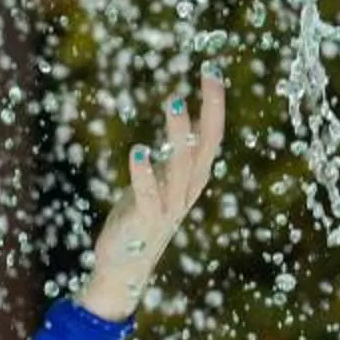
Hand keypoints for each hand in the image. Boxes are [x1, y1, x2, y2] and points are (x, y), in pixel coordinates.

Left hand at [80, 68, 224, 322]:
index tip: (212, 71)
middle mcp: (188, 191)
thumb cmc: (139, 219)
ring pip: (181, 166)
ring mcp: (169, 207)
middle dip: (210, 110)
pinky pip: (148, 194)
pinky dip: (143, 172)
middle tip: (208, 75)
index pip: (212, 136)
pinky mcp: (145, 221)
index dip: (215, 105)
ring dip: (179, 133)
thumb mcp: (160, 181)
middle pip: (207, 145)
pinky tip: (138, 149)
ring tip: (174, 102)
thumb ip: (173, 156)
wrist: (124, 269)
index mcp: (193, 179)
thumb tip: (186, 120)